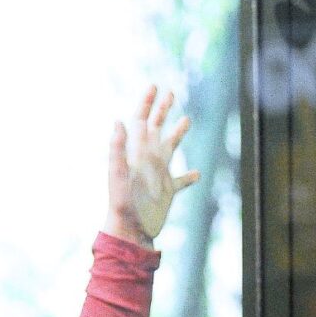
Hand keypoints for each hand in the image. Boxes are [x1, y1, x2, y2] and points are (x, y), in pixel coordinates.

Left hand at [106, 85, 200, 245]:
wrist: (130, 230)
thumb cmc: (121, 204)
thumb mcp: (118, 174)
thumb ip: (118, 148)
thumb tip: (119, 121)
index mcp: (136, 152)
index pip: (140, 120)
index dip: (147, 103)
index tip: (154, 86)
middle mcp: (148, 159)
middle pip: (156, 128)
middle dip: (163, 109)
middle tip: (171, 93)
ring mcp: (158, 175)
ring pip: (170, 148)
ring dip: (178, 134)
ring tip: (186, 120)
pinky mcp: (168, 191)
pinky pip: (181, 181)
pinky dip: (189, 177)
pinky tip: (197, 174)